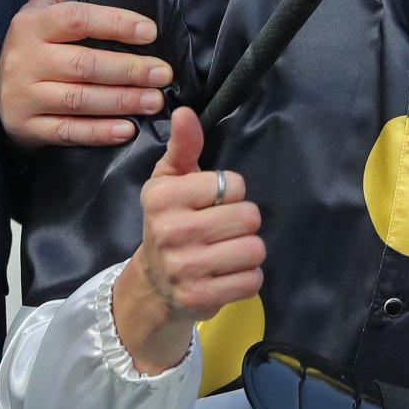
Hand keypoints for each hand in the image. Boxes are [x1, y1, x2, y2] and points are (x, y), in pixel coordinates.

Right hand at [0, 0, 171, 147]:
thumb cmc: (33, 43)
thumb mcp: (41, 2)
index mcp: (32, 24)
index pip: (77, 19)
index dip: (115, 23)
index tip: (150, 30)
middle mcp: (25, 59)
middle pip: (84, 64)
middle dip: (129, 69)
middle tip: (164, 73)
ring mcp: (24, 95)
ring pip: (79, 100)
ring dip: (121, 101)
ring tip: (155, 100)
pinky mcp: (27, 126)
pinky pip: (67, 131)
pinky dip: (99, 132)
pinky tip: (127, 130)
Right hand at [111, 107, 262, 373]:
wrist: (153, 282)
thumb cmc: (169, 220)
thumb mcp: (171, 180)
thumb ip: (184, 145)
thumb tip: (184, 112)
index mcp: (163, 197)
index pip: (233, 184)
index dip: (230, 193)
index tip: (210, 203)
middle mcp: (171, 231)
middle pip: (248, 217)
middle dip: (242, 223)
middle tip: (221, 230)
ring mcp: (184, 268)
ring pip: (254, 249)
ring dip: (247, 251)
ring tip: (226, 252)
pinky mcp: (199, 297)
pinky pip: (252, 281)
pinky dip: (246, 278)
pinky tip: (226, 274)